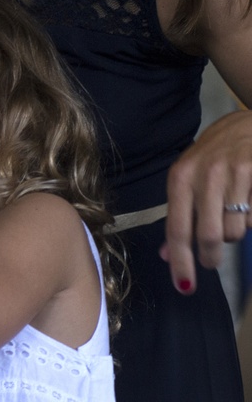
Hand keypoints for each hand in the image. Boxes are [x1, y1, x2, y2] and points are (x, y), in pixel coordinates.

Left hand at [161, 109, 251, 292]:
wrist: (247, 123)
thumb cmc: (215, 155)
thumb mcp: (188, 179)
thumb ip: (179, 216)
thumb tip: (167, 255)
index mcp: (180, 177)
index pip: (176, 228)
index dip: (180, 261)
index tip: (184, 287)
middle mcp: (204, 175)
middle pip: (207, 236)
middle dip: (210, 257)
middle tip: (211, 261)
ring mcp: (234, 173)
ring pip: (235, 230)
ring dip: (235, 232)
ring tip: (233, 212)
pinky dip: (251, 217)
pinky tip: (249, 200)